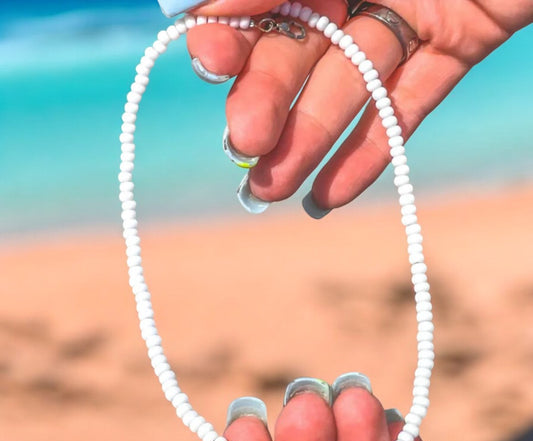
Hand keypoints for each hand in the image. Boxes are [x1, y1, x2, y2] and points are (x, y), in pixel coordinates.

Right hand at [188, 0, 532, 212]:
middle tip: (246, 147)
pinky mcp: (457, 41)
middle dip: (267, 100)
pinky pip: (412, 98)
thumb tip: (202, 4)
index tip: (211, 60)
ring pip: (352, 84)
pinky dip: (375, 147)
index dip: (234, 29)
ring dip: (311, 141)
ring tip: (273, 190)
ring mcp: (411, 13)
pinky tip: (331, 194)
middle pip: (302, 49)